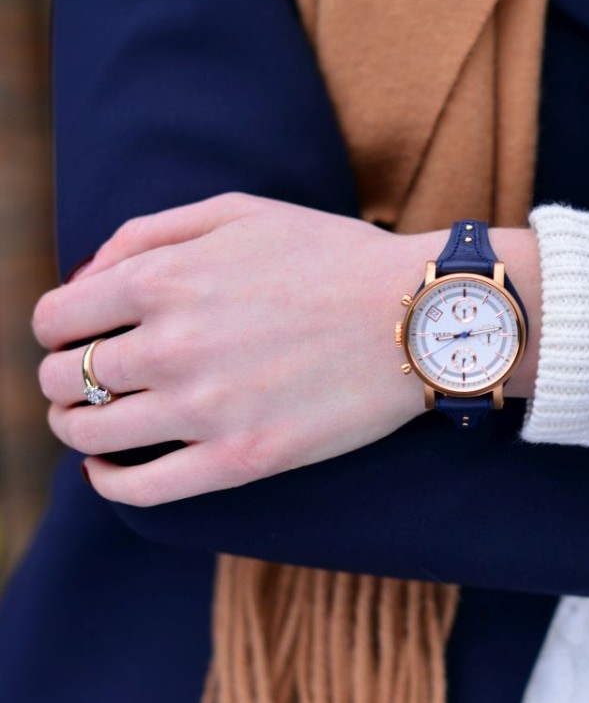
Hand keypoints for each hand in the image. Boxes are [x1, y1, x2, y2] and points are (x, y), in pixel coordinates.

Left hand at [33, 193, 539, 505]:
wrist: (419, 317)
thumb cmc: (335, 258)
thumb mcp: (240, 214)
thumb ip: (149, 233)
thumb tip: (85, 278)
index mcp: (162, 279)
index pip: (55, 318)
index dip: (58, 330)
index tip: (80, 338)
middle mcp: (170, 345)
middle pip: (61, 378)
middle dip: (64, 377)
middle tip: (91, 381)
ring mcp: (204, 408)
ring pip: (87, 434)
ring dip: (78, 427)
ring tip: (99, 422)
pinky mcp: (241, 458)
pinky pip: (139, 488)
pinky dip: (109, 482)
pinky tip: (114, 470)